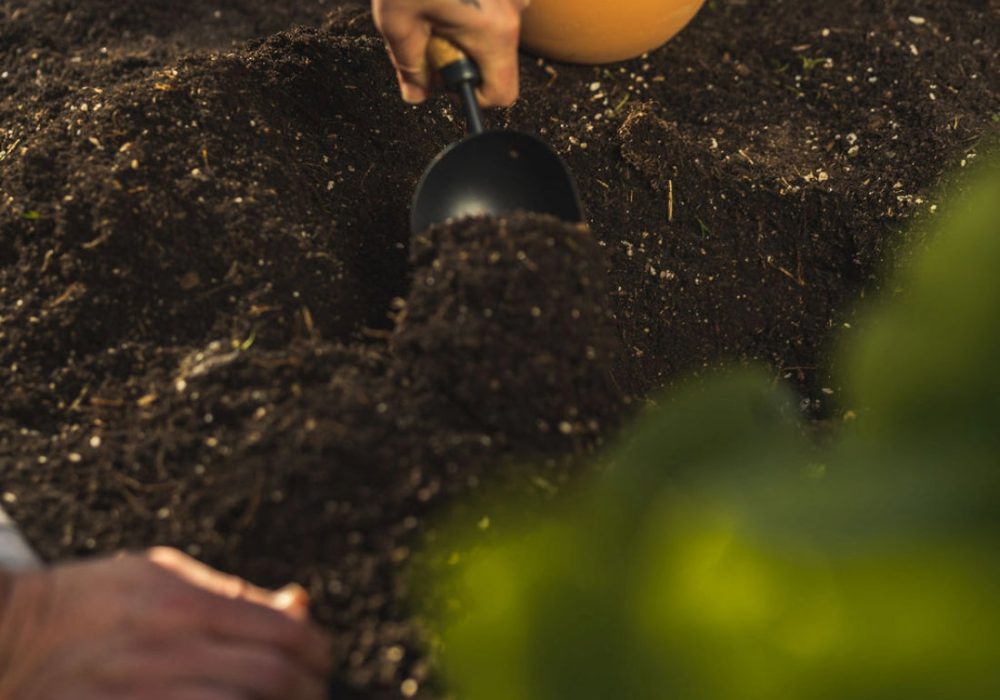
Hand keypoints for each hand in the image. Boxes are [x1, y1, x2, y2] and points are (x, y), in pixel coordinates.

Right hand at [0, 547, 332, 699]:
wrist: (10, 639)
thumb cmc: (93, 599)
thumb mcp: (161, 574)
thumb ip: (232, 592)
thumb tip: (299, 605)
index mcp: (184, 603)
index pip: (283, 631)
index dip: (316, 647)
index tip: (319, 653)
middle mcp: (170, 649)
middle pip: (273, 676)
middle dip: (309, 684)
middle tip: (313, 685)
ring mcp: (148, 693)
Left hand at [373, 0, 529, 106]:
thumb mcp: (396, 19)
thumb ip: (409, 65)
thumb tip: (416, 93)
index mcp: (494, 32)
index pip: (501, 94)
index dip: (472, 95)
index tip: (447, 75)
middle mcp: (514, 8)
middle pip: (497, 55)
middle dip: (464, 49)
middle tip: (431, 24)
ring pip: (496, 22)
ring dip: (467, 19)